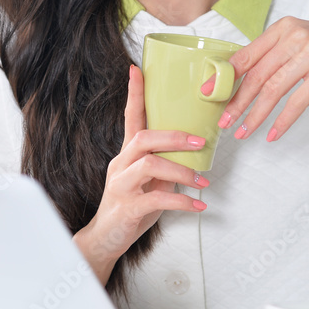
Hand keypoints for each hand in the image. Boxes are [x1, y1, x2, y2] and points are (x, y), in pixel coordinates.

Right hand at [74, 65, 208, 284]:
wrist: (105, 239)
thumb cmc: (129, 207)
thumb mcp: (147, 182)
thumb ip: (164, 165)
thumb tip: (194, 154)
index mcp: (126, 155)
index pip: (130, 117)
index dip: (134, 93)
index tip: (138, 70)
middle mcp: (120, 165)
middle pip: (142, 138)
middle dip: (174, 137)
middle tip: (199, 143)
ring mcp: (121, 186)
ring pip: (149, 166)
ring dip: (181, 171)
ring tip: (202, 181)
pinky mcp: (126, 208)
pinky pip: (156, 200)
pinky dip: (181, 202)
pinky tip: (198, 206)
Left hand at [218, 16, 308, 141]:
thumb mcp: (298, 42)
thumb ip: (270, 54)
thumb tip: (233, 76)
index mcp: (283, 28)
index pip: (246, 56)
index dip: (224, 77)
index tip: (207, 95)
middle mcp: (296, 36)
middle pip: (257, 76)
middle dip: (237, 102)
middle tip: (224, 121)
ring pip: (274, 90)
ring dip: (256, 115)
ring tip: (243, 132)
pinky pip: (297, 102)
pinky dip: (283, 121)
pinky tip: (272, 134)